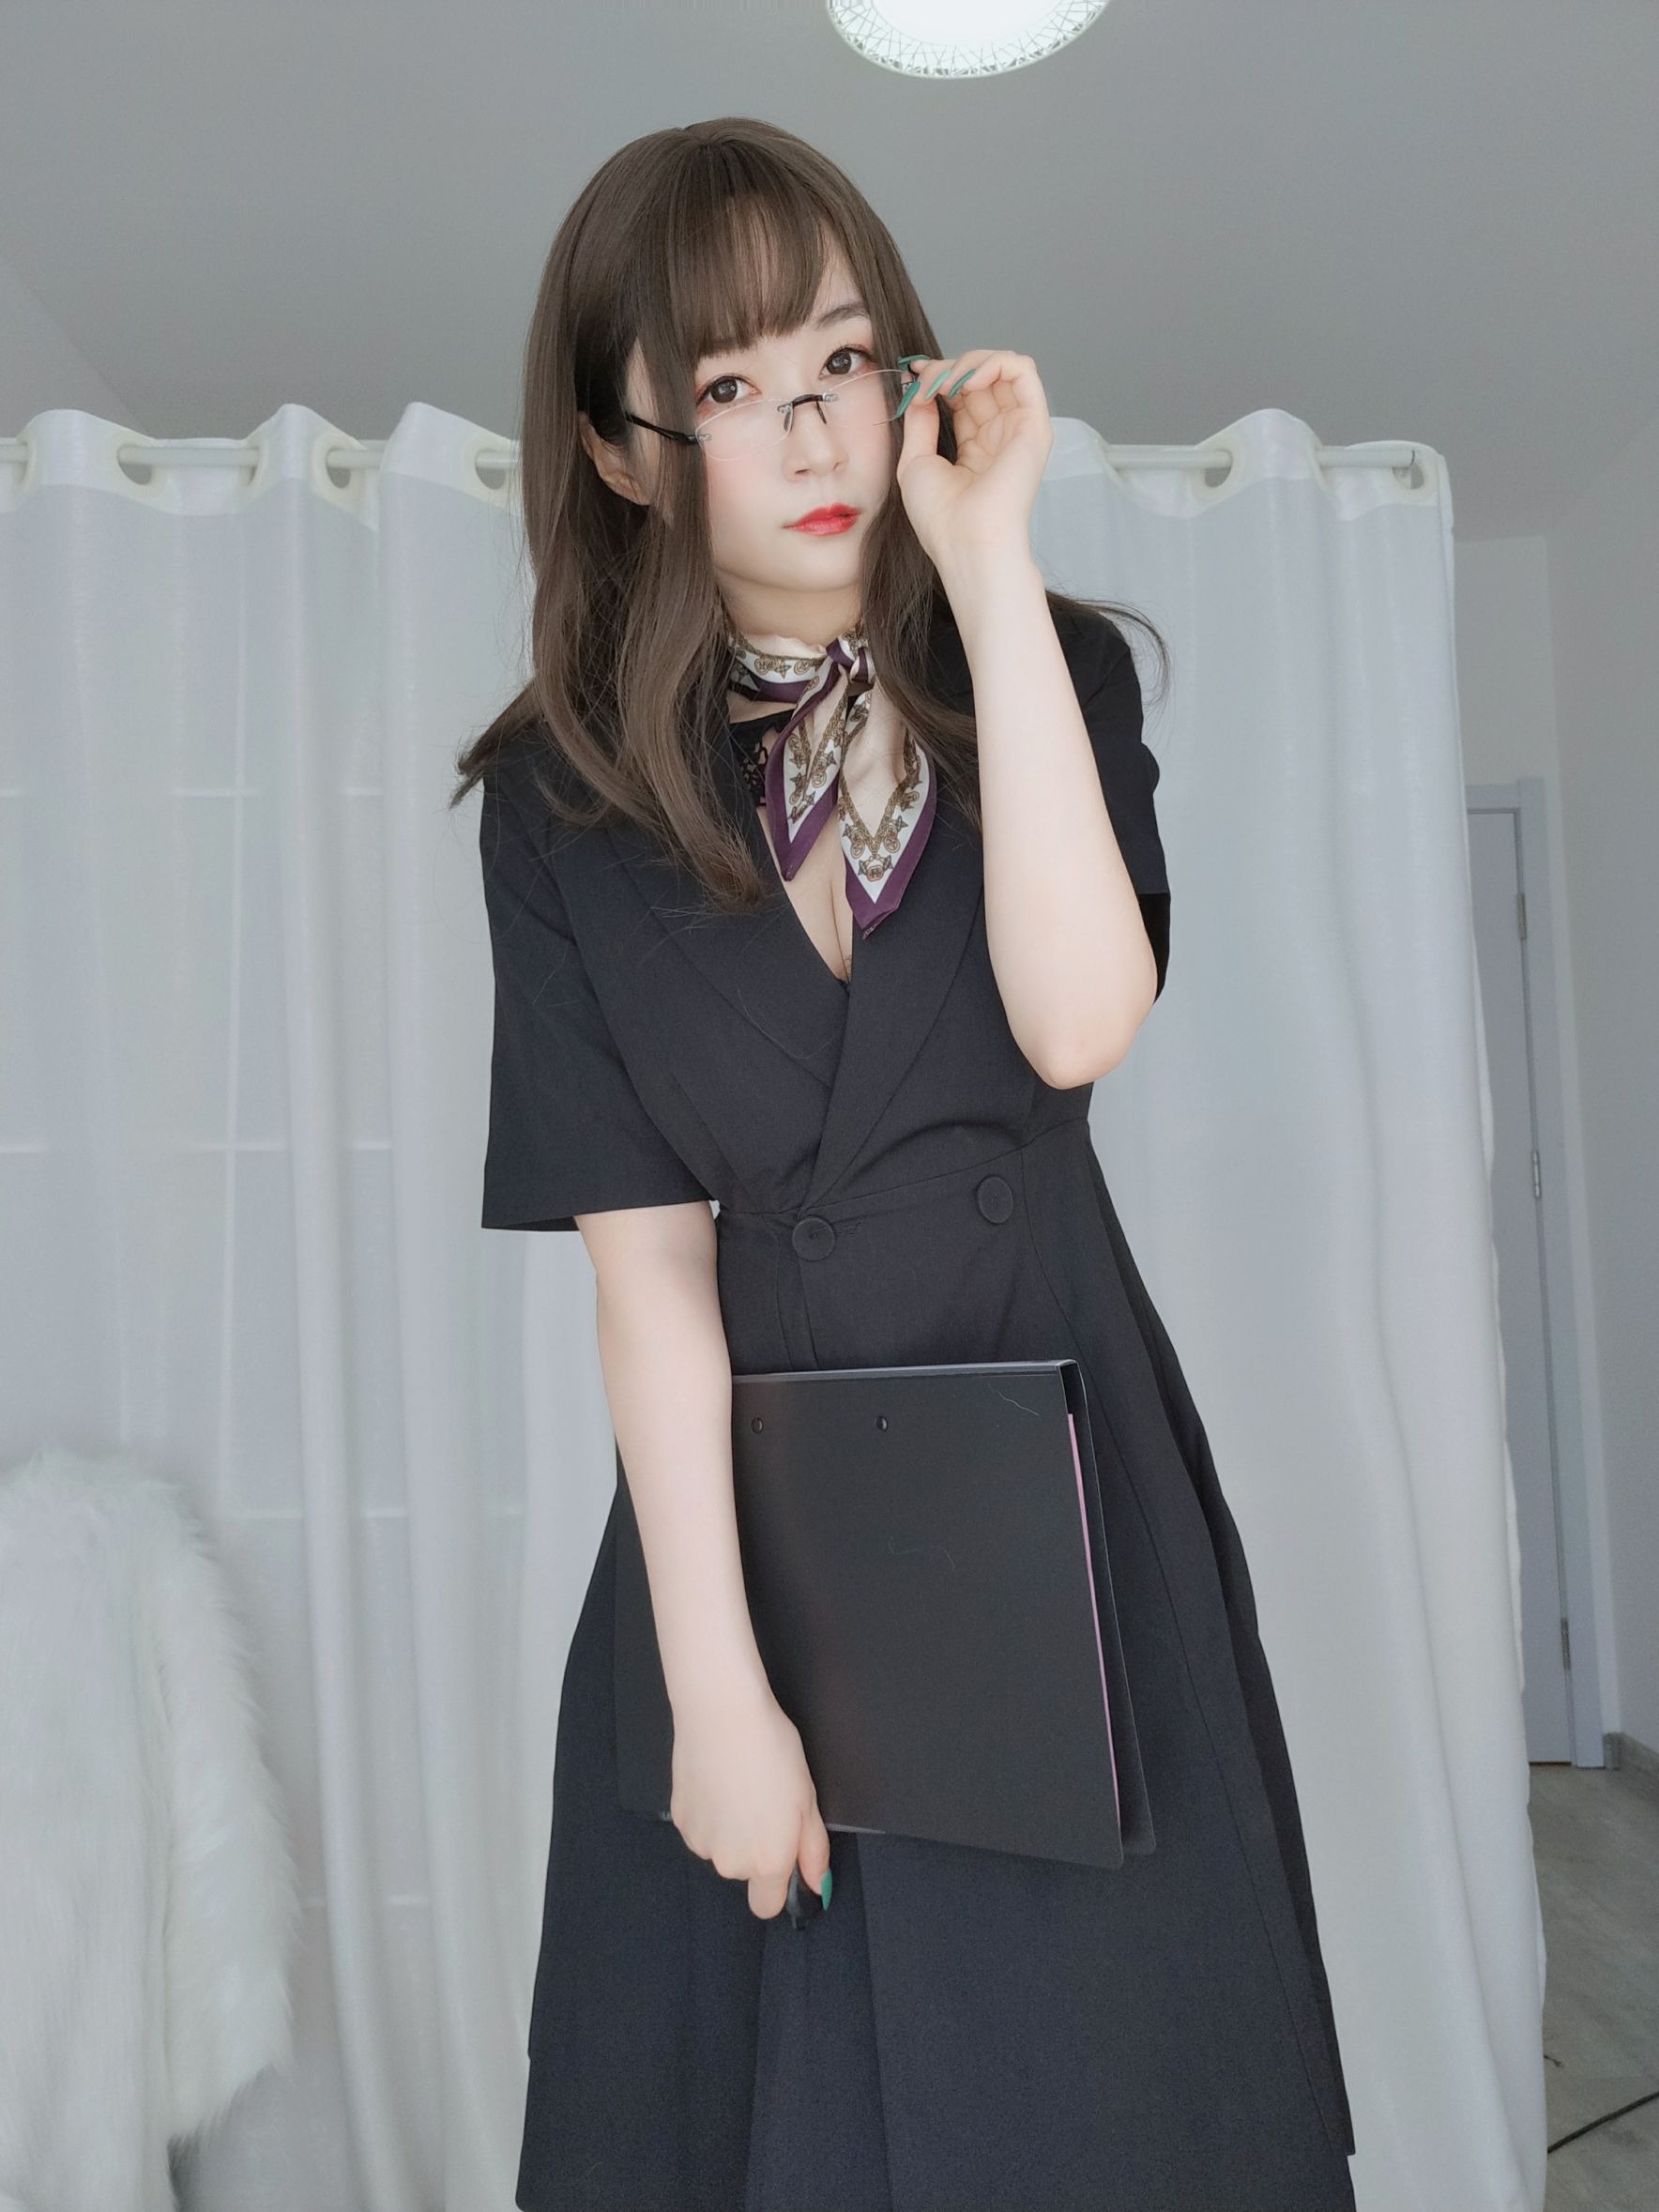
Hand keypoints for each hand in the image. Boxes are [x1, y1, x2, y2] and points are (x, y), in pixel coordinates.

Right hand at [669, 1677, 831, 1920]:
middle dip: (754, 1848)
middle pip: (743, 1872)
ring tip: (740, 1787)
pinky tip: (717, 1781)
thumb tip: (818, 1884)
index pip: (767, 1905)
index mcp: (767, 1862)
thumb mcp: (807, 1799)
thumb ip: (813, 1850)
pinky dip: (709, 1813)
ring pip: (720, 1849)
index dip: (777, 1884)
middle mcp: (730, 1862)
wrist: (723, 1714)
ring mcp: (700, 1842)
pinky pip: (700, 1829)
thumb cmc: (772, 1750)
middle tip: (764, 1803)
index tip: (781, 1853)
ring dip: (730, 1831)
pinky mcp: (680, 1819)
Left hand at [893, 347, 1053, 573]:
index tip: (914, 374)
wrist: (965, 542)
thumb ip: (921, 420)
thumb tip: (921, 387)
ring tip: (946, 382)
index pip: (963, 394)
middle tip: (926, 380)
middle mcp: (1000, 435)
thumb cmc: (940, 517)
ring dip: (970, 362)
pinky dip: (994, 362)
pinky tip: (968, 379)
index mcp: (975, 446)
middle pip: (981, 377)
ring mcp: (1019, 428)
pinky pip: (1023, 371)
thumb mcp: (916, 460)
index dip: (939, 375)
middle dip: (948, 367)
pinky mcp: (1034, 425)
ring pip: (1003, 367)